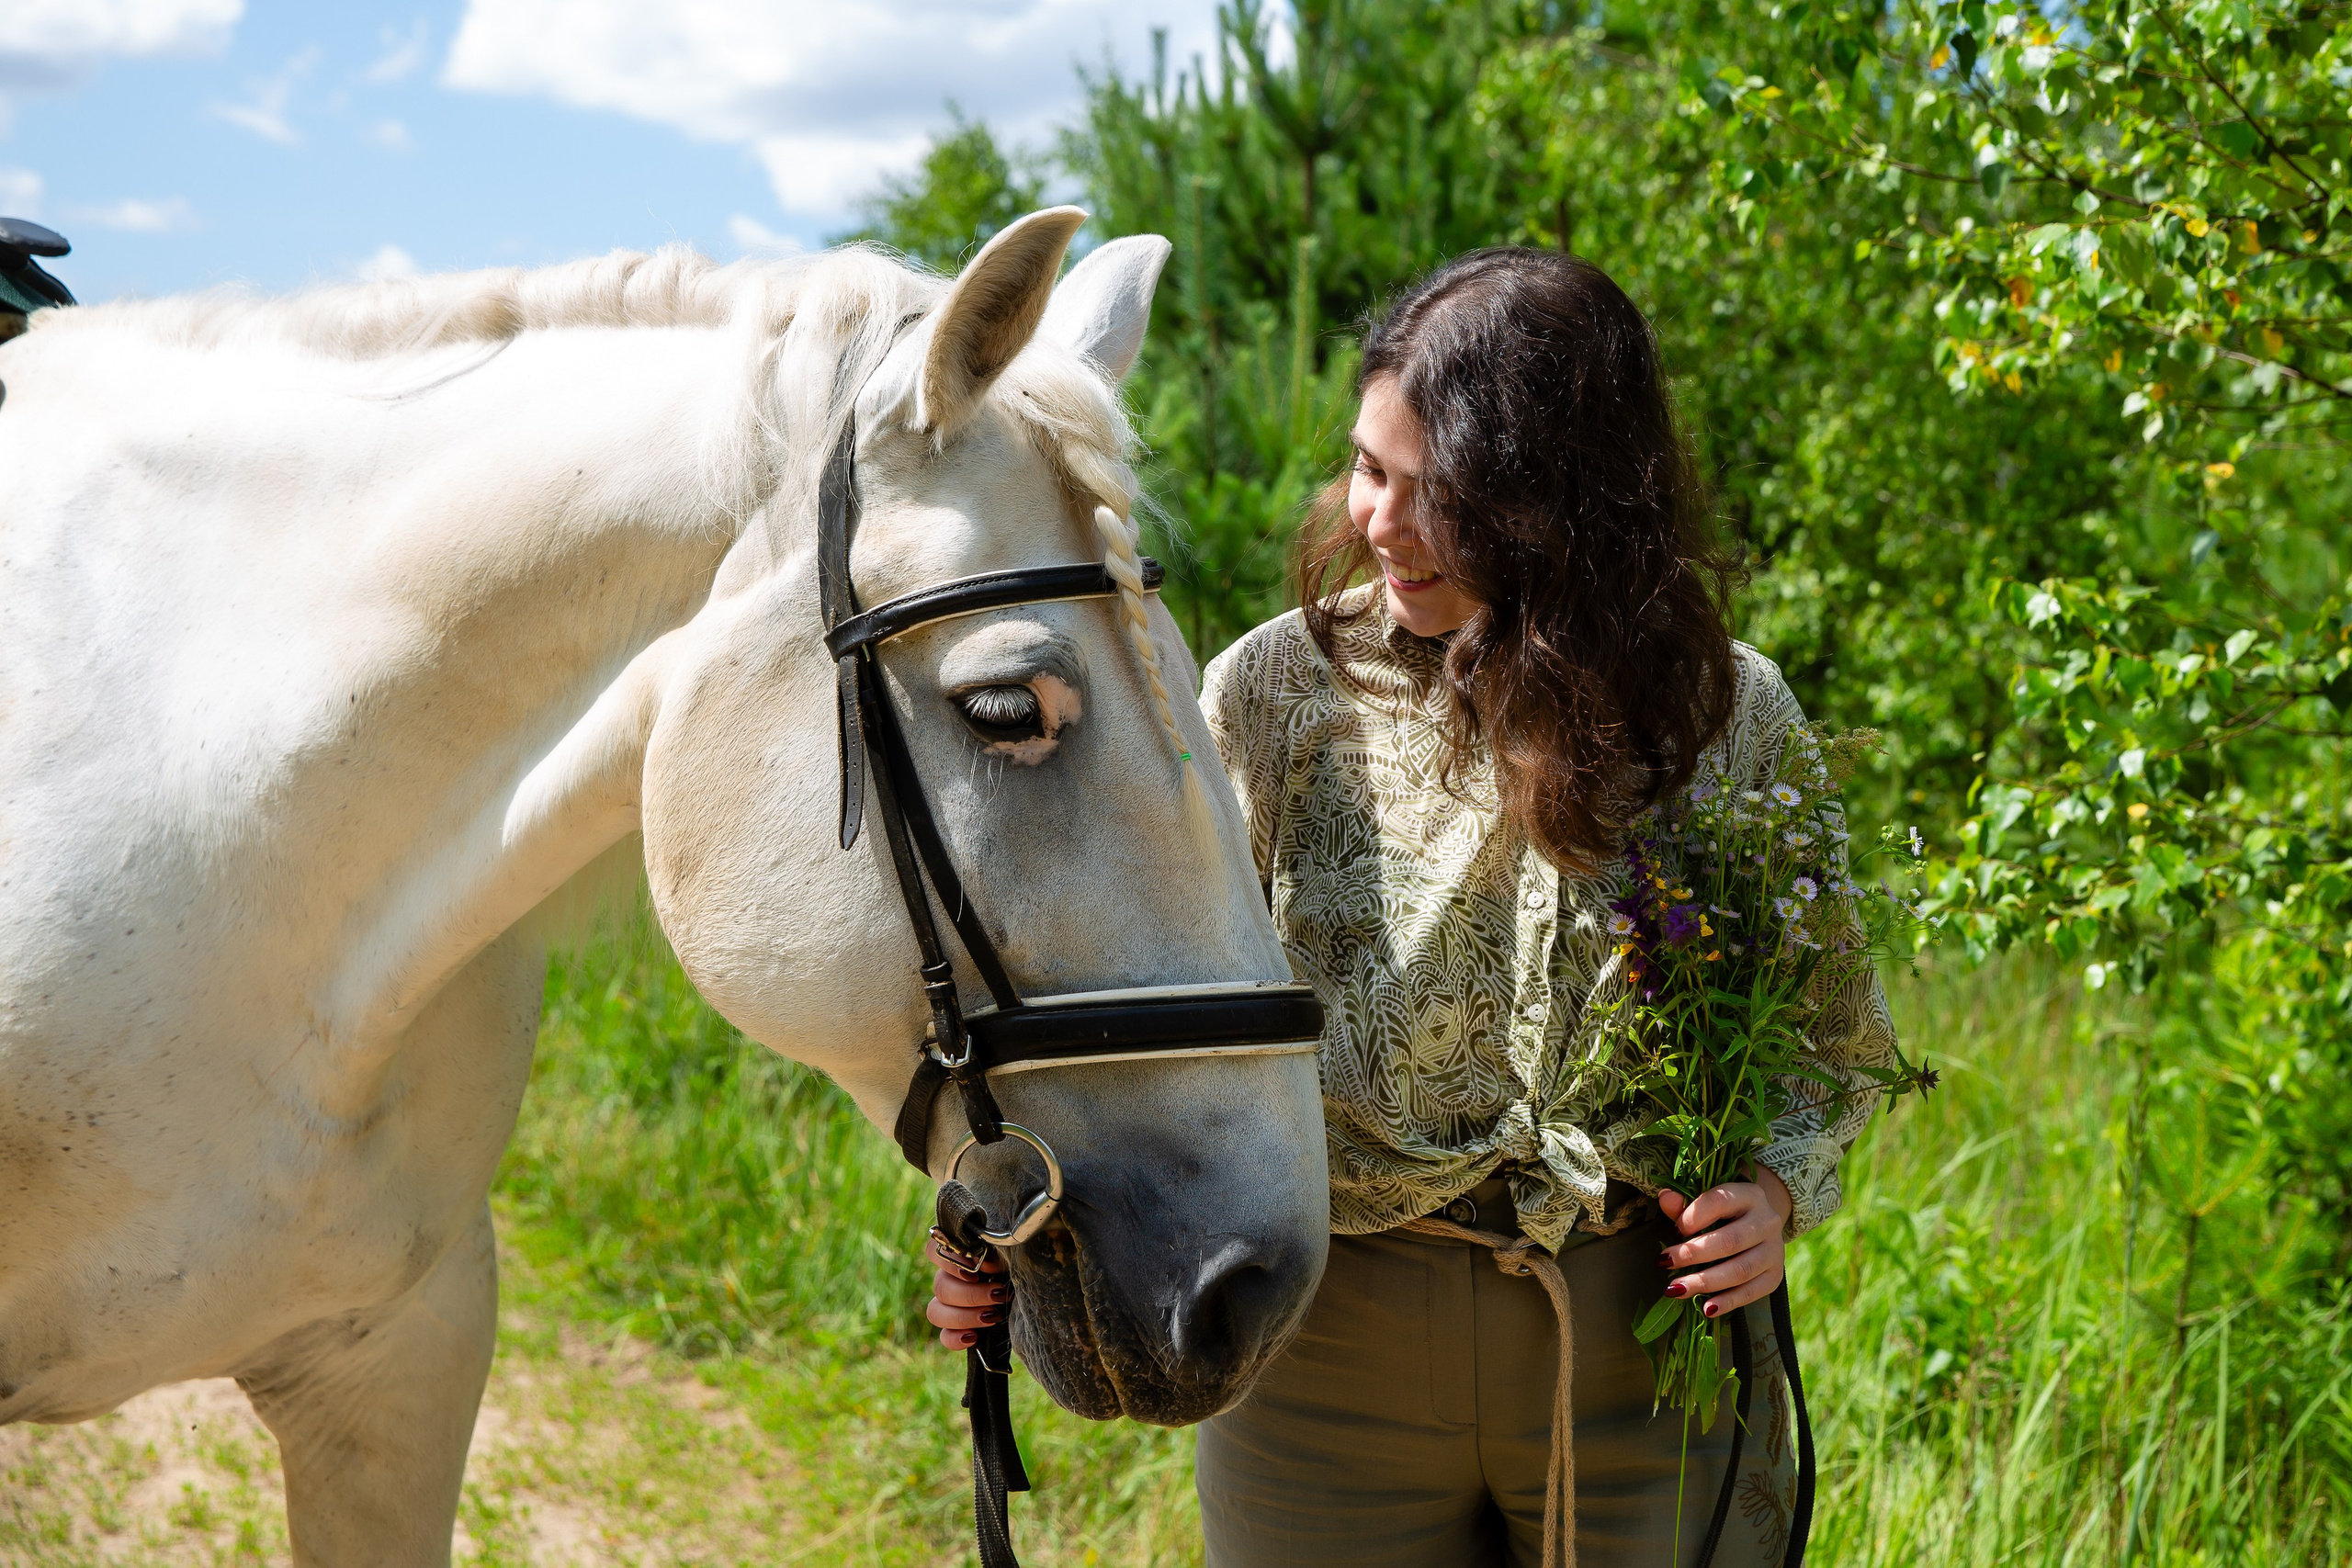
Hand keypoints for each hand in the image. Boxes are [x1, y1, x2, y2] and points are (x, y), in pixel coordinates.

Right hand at [924, 1231, 1011, 1350]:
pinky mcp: (956, 1330)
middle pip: (940, 1286)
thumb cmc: (1022, 1271)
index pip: (934, 1252)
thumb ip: (997, 1254)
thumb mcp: (1012, 1259)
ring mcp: (949, 1306)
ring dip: (964, 1316)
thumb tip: (985, 1262)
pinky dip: (955, 1338)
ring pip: (935, 1311)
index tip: (975, 1270)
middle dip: (971, 1294)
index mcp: (960, 1258)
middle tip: (999, 1296)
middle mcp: (950, 1280)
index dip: (949, 1261)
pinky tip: (973, 1337)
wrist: (1034, 1299)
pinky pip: (944, 1336)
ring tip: (993, 1316)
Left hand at [1656, 1164, 1793, 1317]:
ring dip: (1705, 1282)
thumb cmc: (1724, 1212)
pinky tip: (1706, 1308)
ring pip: (1741, 1269)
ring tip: (1676, 1288)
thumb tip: (1665, 1198)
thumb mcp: (1707, 1202)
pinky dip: (1728, 1302)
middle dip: (1693, 1253)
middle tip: (1665, 1262)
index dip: (1692, 1217)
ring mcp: (1774, 1250)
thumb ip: (1684, 1204)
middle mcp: (1767, 1221)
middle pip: (1730, 1240)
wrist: (1759, 1225)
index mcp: (1749, 1194)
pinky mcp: (1774, 1275)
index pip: (1719, 1202)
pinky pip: (1752, 1292)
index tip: (1673, 1231)